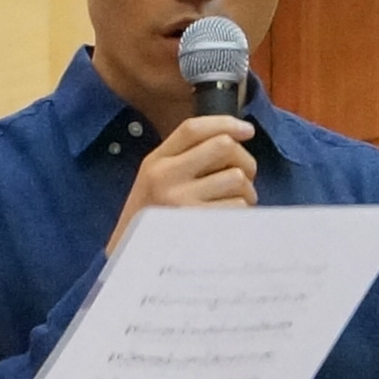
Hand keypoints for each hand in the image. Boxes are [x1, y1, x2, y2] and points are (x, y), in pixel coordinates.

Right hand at [110, 112, 262, 251]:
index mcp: (155, 162)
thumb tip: (236, 137)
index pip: (192, 129)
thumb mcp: (156, 178)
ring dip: (246, 189)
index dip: (224, 123)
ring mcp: (180, 200)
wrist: (132, 256)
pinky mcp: (196, 223)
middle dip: (244, 158)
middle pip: (223, 146)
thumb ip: (186, 157)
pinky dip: (241, 211)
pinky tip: (228, 218)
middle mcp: (165, 177)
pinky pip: (238, 205)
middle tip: (244, 174)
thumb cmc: (153, 215)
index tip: (246, 130)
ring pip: (236, 177)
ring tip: (235, 201)